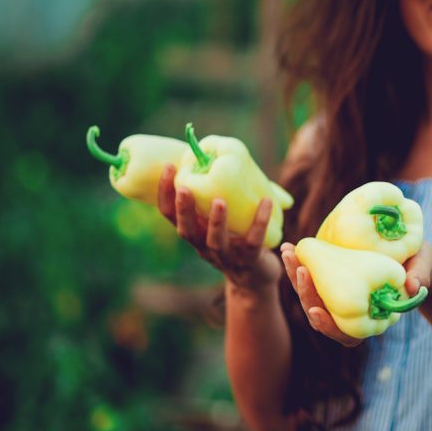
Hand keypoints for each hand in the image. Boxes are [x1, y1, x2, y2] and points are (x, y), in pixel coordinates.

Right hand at [157, 164, 282, 292]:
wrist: (254, 278)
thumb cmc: (234, 238)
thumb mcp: (217, 220)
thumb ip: (213, 195)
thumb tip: (216, 151)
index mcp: (193, 233)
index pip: (170, 214)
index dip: (165, 192)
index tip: (168, 167)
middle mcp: (203, 246)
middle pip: (186, 230)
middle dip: (183, 208)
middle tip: (184, 187)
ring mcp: (225, 256)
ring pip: (215, 240)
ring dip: (216, 221)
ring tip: (220, 201)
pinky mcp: (249, 259)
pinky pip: (254, 241)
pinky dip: (259, 221)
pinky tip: (266, 202)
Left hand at [277, 241, 431, 346]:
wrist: (409, 252)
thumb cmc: (418, 264)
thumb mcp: (422, 268)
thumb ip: (420, 277)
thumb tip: (414, 287)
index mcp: (370, 319)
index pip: (345, 334)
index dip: (329, 326)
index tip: (316, 311)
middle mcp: (350, 312)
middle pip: (320, 312)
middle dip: (304, 292)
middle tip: (299, 268)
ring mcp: (338, 296)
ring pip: (310, 295)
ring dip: (294, 275)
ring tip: (287, 252)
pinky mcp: (331, 279)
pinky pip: (310, 277)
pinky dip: (298, 264)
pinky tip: (289, 248)